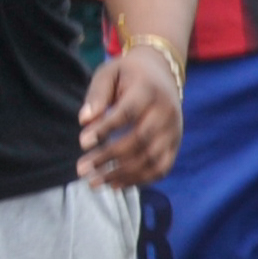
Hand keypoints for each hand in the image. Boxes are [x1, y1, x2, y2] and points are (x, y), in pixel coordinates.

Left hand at [78, 48, 180, 187]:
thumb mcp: (108, 73)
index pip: (127, 113)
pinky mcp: (175, 144)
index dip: (106, 129)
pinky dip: (140, 180)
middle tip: (81, 169)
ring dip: (121, 175)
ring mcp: (174, 131)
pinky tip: (115, 185)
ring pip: (151, 159)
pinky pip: (162, 168)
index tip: (82, 142)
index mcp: (148, 91)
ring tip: (93, 182)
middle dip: (109, 157)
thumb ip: (96, 95)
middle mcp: (166, 113)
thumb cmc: (128, 75)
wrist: (162, 73)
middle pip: (139, 140)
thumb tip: (84, 120)